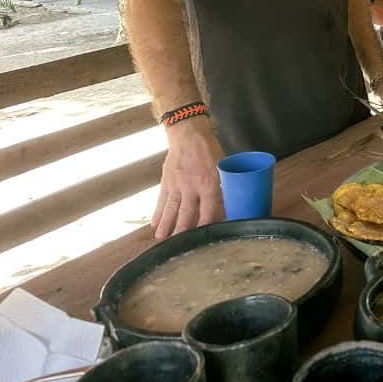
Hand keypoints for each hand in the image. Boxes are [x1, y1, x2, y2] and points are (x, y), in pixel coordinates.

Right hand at [152, 117, 224, 238]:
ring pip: (170, 209)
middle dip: (182, 231)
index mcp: (208, 183)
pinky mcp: (166, 182)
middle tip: (177, 246)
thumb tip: (228, 204)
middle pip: (186, 213)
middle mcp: (191, 187)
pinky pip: (160, 200)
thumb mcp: (222, 167)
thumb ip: (222, 186)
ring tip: (161, 239)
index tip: (203, 238)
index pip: (208, 210)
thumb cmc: (209, 151)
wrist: (188, 134)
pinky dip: (157, 212)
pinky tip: (154, 223)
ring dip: (166, 225)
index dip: (206, 225)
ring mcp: (176, 185)